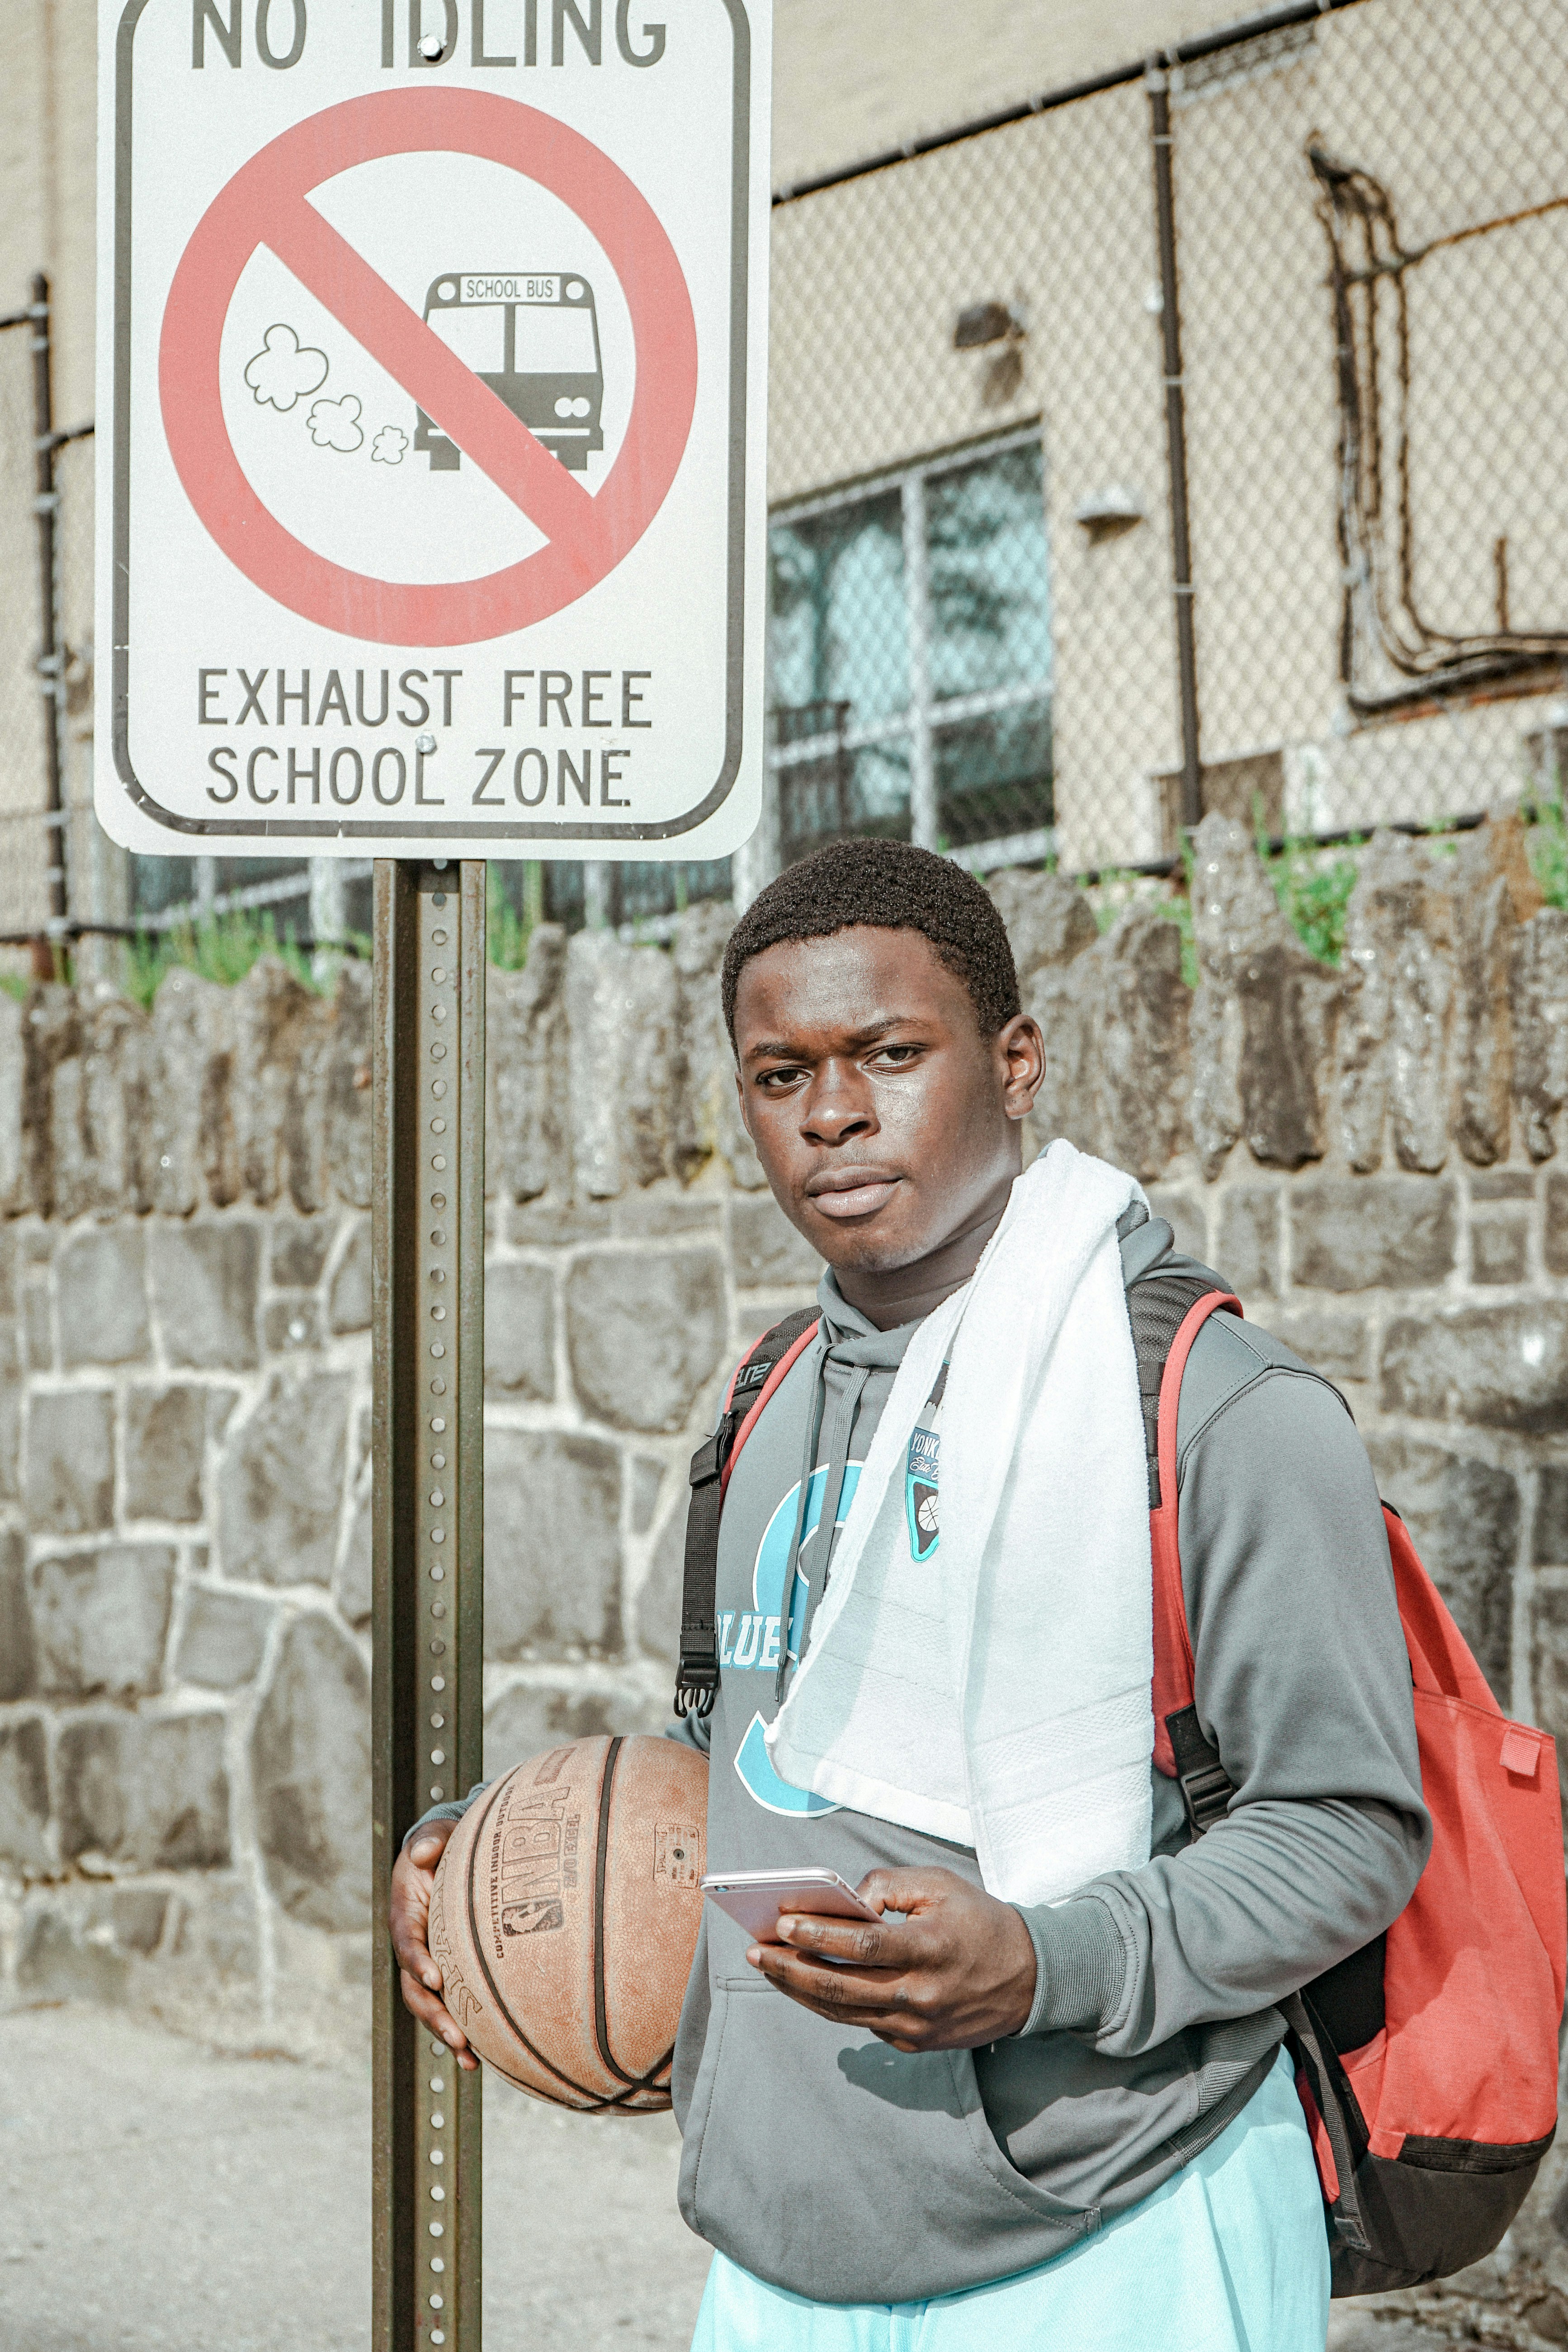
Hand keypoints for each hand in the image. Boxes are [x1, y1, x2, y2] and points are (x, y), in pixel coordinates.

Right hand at [389, 1822, 478, 2070]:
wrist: (447, 1856)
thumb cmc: (443, 1844)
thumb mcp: (437, 1834)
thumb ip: (432, 1839)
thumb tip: (421, 1850)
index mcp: (406, 1913)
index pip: (407, 1940)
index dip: (417, 1961)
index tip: (434, 1977)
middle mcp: (413, 1944)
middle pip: (415, 1987)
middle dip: (434, 2013)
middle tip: (457, 2035)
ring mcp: (429, 1963)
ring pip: (431, 2005)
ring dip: (447, 2032)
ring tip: (471, 2059)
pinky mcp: (447, 1975)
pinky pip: (451, 2005)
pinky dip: (463, 2031)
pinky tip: (480, 2060)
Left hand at [745, 1866, 1036, 2053]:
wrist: (1030, 1979)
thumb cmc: (980, 1921)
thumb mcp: (940, 1885)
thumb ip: (888, 1886)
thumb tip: (844, 1901)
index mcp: (930, 1950)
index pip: (862, 1945)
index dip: (818, 1934)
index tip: (781, 1921)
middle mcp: (921, 1995)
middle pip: (840, 1986)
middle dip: (790, 1969)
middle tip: (756, 1952)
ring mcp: (916, 2027)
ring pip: (843, 2012)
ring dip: (799, 1990)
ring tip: (769, 1968)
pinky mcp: (915, 2044)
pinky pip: (862, 2023)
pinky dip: (831, 2004)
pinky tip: (806, 1984)